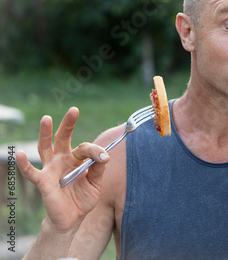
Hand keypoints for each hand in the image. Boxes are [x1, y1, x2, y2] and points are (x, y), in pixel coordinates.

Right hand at [16, 107, 109, 232]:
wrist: (72, 218)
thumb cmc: (83, 198)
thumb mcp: (96, 184)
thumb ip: (98, 170)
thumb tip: (104, 156)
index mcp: (77, 158)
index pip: (85, 148)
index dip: (96, 151)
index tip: (105, 157)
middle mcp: (63, 159)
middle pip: (63, 137)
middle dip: (68, 124)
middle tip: (74, 110)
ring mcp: (51, 168)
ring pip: (46, 147)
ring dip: (46, 133)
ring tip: (46, 119)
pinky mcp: (42, 181)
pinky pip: (31, 172)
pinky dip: (24, 164)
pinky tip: (20, 153)